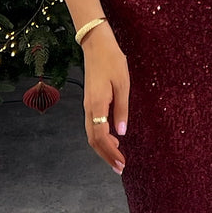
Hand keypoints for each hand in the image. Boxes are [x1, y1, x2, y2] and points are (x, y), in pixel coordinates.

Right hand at [83, 28, 129, 173]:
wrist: (96, 45)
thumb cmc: (112, 61)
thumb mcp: (123, 84)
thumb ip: (122, 109)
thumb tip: (122, 132)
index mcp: (97, 105)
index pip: (101, 137)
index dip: (110, 152)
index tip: (121, 163)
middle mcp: (89, 108)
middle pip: (93, 140)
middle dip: (106, 156)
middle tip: (119, 167)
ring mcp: (87, 105)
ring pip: (92, 133)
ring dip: (103, 148)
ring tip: (117, 158)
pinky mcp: (90, 101)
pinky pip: (92, 125)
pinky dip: (101, 137)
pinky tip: (112, 139)